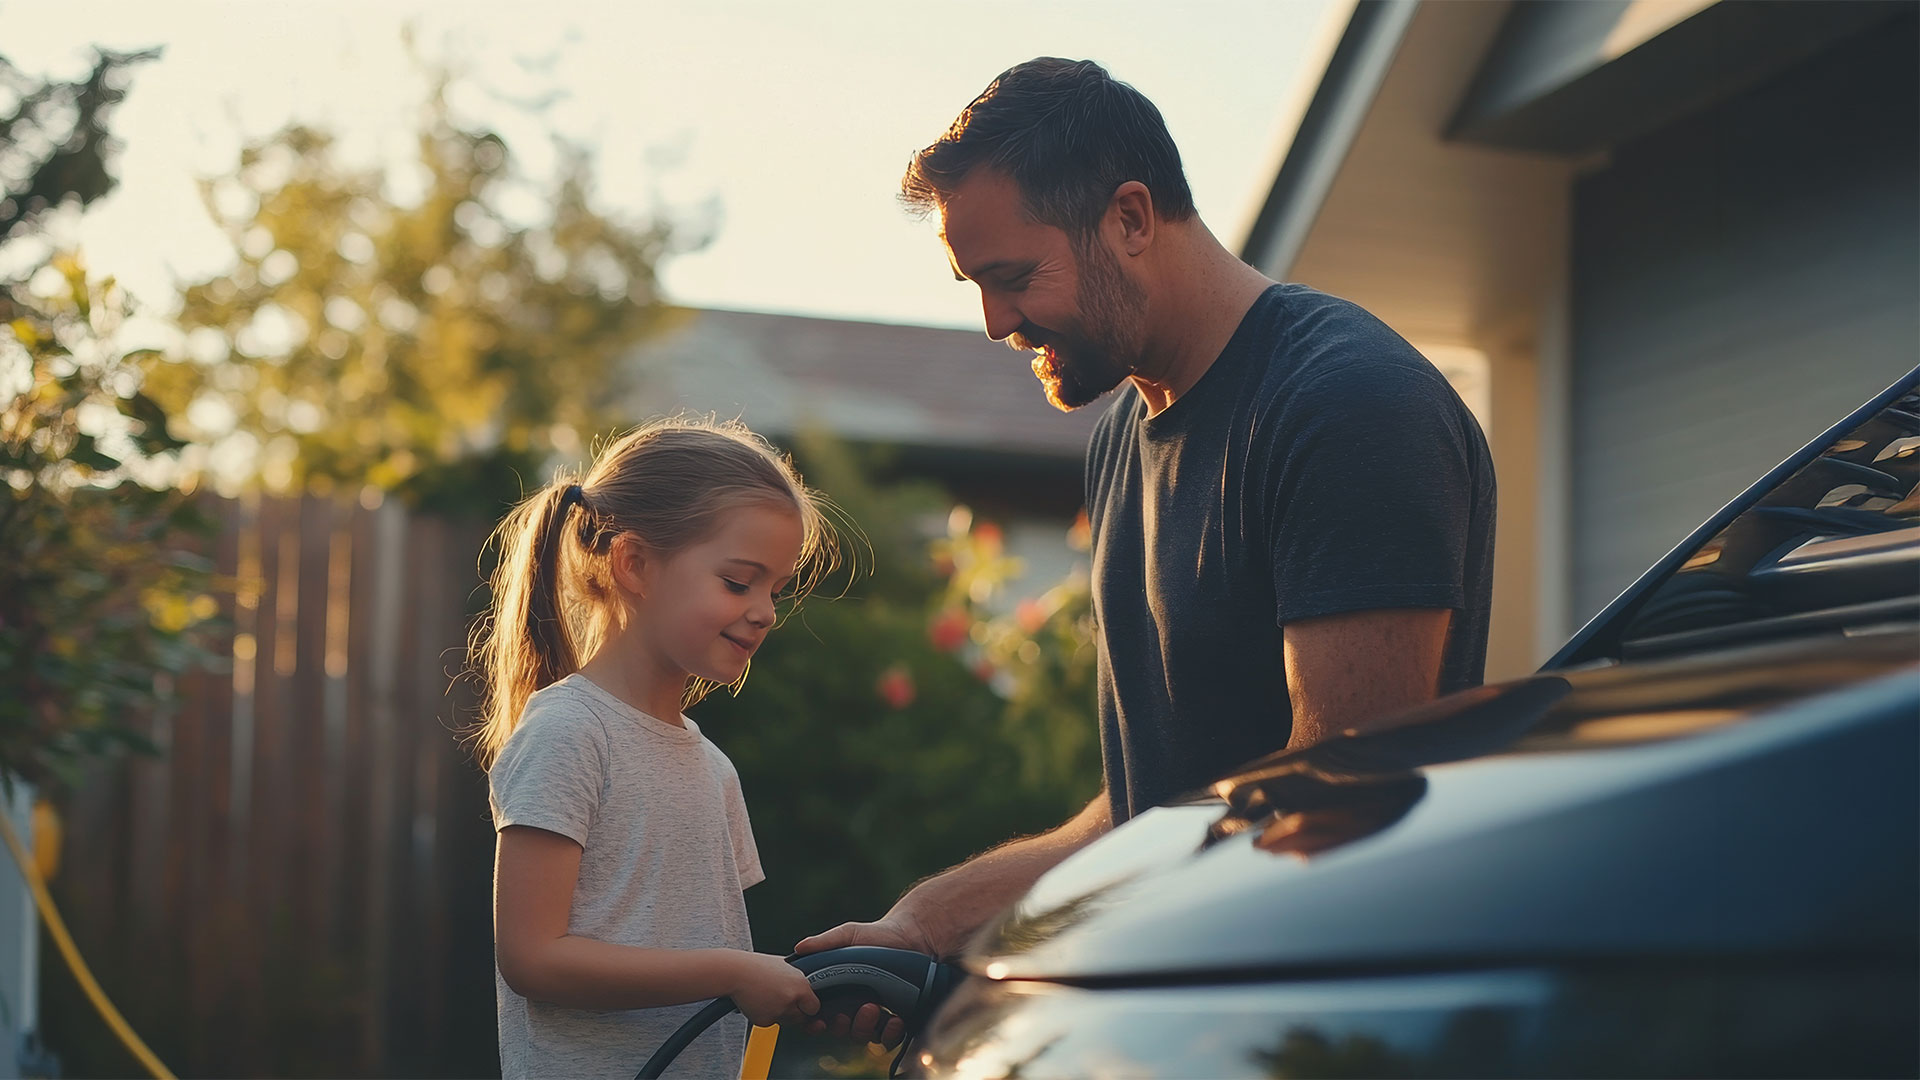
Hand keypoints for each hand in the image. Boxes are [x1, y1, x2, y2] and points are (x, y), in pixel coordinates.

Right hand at [727, 952, 819, 1027]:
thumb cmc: (757, 967)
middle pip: (802, 1017)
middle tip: (782, 998)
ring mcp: (778, 1011)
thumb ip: (800, 979)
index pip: (814, 1007)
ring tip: (769, 997)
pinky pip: (772, 1023)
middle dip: (796, 1012)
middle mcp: (791, 1000)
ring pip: (787, 1021)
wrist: (734, 973)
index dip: (808, 1005)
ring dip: (782, 1014)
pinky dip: (768, 1016)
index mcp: (801, 985)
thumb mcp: (785, 965)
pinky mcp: (765, 1021)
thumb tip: (809, 988)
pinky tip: (761, 1002)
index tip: (804, 1002)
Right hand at [792, 913, 932, 1047]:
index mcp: (839, 990)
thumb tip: (800, 948)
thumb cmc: (878, 935)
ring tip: (874, 1008)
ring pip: (863, 1036)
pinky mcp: (897, 1019)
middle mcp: (855, 1005)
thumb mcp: (849, 934)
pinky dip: (890, 1034)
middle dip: (842, 1025)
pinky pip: (889, 1039)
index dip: (816, 1022)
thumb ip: (824, 942)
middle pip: (840, 1030)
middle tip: (849, 1011)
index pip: (821, 1015)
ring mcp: (876, 1015)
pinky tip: (895, 1020)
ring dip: (865, 1027)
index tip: (819, 1019)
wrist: (911, 937)